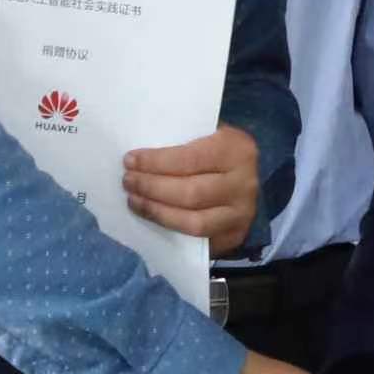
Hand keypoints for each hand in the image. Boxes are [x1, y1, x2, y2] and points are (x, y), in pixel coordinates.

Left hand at [123, 127, 259, 252]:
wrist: (244, 176)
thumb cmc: (217, 150)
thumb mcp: (207, 133)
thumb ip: (181, 139)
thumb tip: (141, 155)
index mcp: (237, 149)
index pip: (190, 159)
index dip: (156, 162)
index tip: (129, 161)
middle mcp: (244, 183)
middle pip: (190, 193)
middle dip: (152, 188)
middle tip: (128, 182)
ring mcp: (242, 213)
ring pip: (194, 222)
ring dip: (157, 212)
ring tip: (134, 200)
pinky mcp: (235, 235)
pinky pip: (198, 240)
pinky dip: (170, 230)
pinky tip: (152, 217)